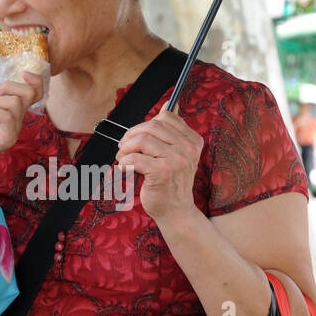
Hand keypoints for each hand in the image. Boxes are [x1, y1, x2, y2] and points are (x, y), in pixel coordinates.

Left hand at [0, 72, 43, 168]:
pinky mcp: (8, 137)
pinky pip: (7, 118)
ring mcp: (15, 128)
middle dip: (10, 86)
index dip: (35, 80)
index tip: (23, 73)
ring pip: (16, 103)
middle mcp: (19, 117)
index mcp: (15, 107)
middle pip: (29, 93)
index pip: (36, 91)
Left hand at [114, 104, 202, 222]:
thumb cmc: (172, 182)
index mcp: (193, 140)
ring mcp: (177, 160)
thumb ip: (171, 132)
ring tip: (123, 158)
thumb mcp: (177, 154)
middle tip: (123, 147)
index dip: (145, 125)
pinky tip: (125, 169)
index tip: (136, 137)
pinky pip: (135, 158)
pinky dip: (124, 162)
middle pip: (152, 126)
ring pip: (142, 140)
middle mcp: (188, 148)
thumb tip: (166, 105)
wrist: (175, 210)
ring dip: (125, 149)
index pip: (166, 117)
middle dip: (131, 135)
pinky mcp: (162, 173)